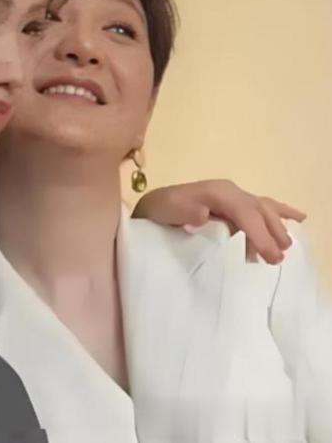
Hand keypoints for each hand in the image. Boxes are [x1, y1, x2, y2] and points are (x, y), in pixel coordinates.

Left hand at [132, 180, 305, 263]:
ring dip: (276, 227)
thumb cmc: (159, 212)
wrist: (151, 208)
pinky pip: (259, 205)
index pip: (245, 212)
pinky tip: (297, 218)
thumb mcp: (166, 211)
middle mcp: (228, 190)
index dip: (259, 233)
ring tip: (284, 248)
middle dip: (271, 233)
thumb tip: (204, 215)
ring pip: (262, 208)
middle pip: (258, 210)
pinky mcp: (231, 204)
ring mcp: (231, 196)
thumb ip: (186, 212)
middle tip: (278, 258)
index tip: (270, 256)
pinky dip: (278, 211)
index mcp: (216, 192)